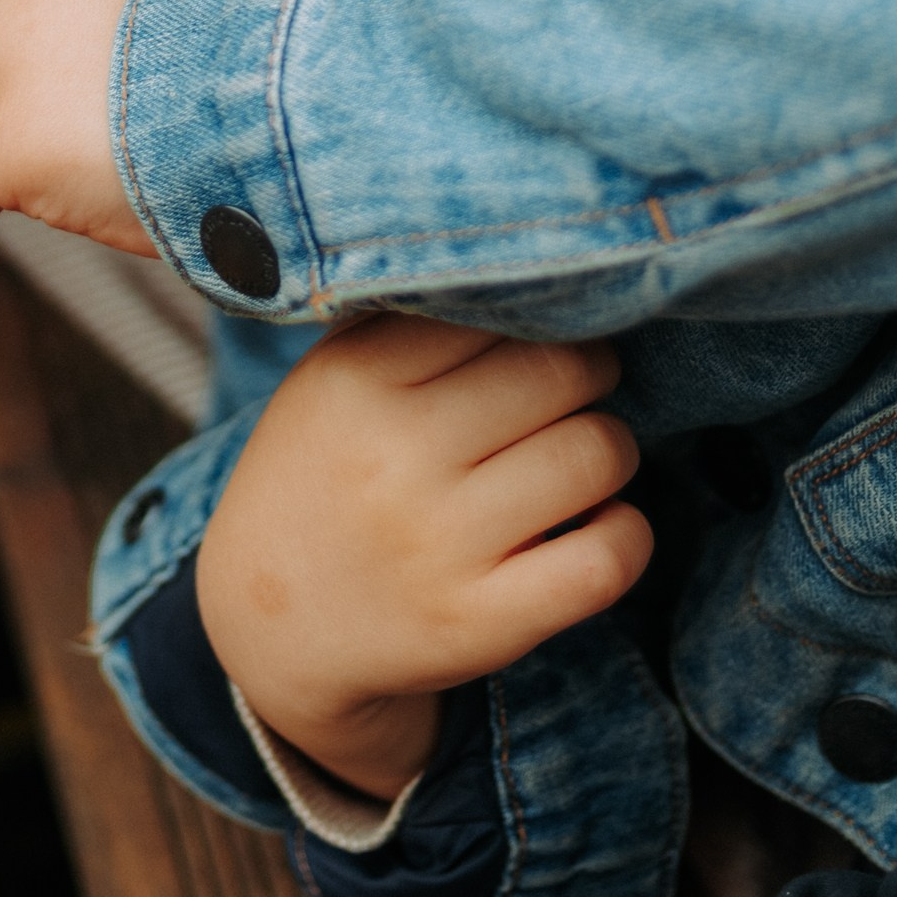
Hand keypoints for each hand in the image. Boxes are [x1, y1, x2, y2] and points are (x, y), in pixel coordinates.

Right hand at [196, 319, 649, 799]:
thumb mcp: (329, 380)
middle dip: (589, 376)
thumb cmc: (324, 476)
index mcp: (355, 380)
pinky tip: (597, 526)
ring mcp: (440, 545)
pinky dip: (626, 534)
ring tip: (578, 461)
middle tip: (569, 395)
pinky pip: (607, 559)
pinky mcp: (481, 621)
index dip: (538, 318)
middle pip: (563, 372)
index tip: (535, 340)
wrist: (269, 621)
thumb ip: (409, 319)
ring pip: (598, 454)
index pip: (498, 309)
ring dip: (609, 451)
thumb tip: (530, 274)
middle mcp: (396, 458)